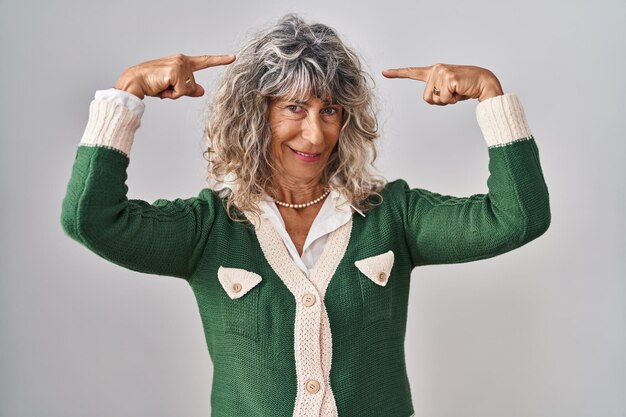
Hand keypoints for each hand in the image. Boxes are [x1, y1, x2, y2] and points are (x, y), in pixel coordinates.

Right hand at [114, 53, 235, 99]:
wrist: (134, 82)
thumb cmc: (152, 84)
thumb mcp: (173, 87)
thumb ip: (189, 89)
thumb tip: (202, 91)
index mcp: (182, 62)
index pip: (204, 61)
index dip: (219, 60)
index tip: (232, 58)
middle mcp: (182, 60)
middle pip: (193, 85)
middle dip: (180, 92)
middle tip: (165, 87)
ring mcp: (179, 64)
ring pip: (188, 89)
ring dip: (175, 93)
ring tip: (162, 87)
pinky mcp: (175, 71)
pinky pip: (181, 92)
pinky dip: (172, 94)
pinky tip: (162, 88)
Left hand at [382, 63, 503, 103]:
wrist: (484, 83)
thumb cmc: (465, 88)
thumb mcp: (447, 90)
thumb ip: (436, 92)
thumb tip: (433, 97)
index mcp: (433, 71)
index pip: (412, 72)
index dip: (397, 73)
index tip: (384, 72)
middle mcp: (436, 69)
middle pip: (427, 98)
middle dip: (440, 101)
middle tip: (453, 93)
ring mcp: (442, 73)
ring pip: (435, 100)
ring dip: (447, 101)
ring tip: (457, 91)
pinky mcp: (449, 78)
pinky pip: (445, 99)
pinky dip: (454, 100)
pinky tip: (461, 91)